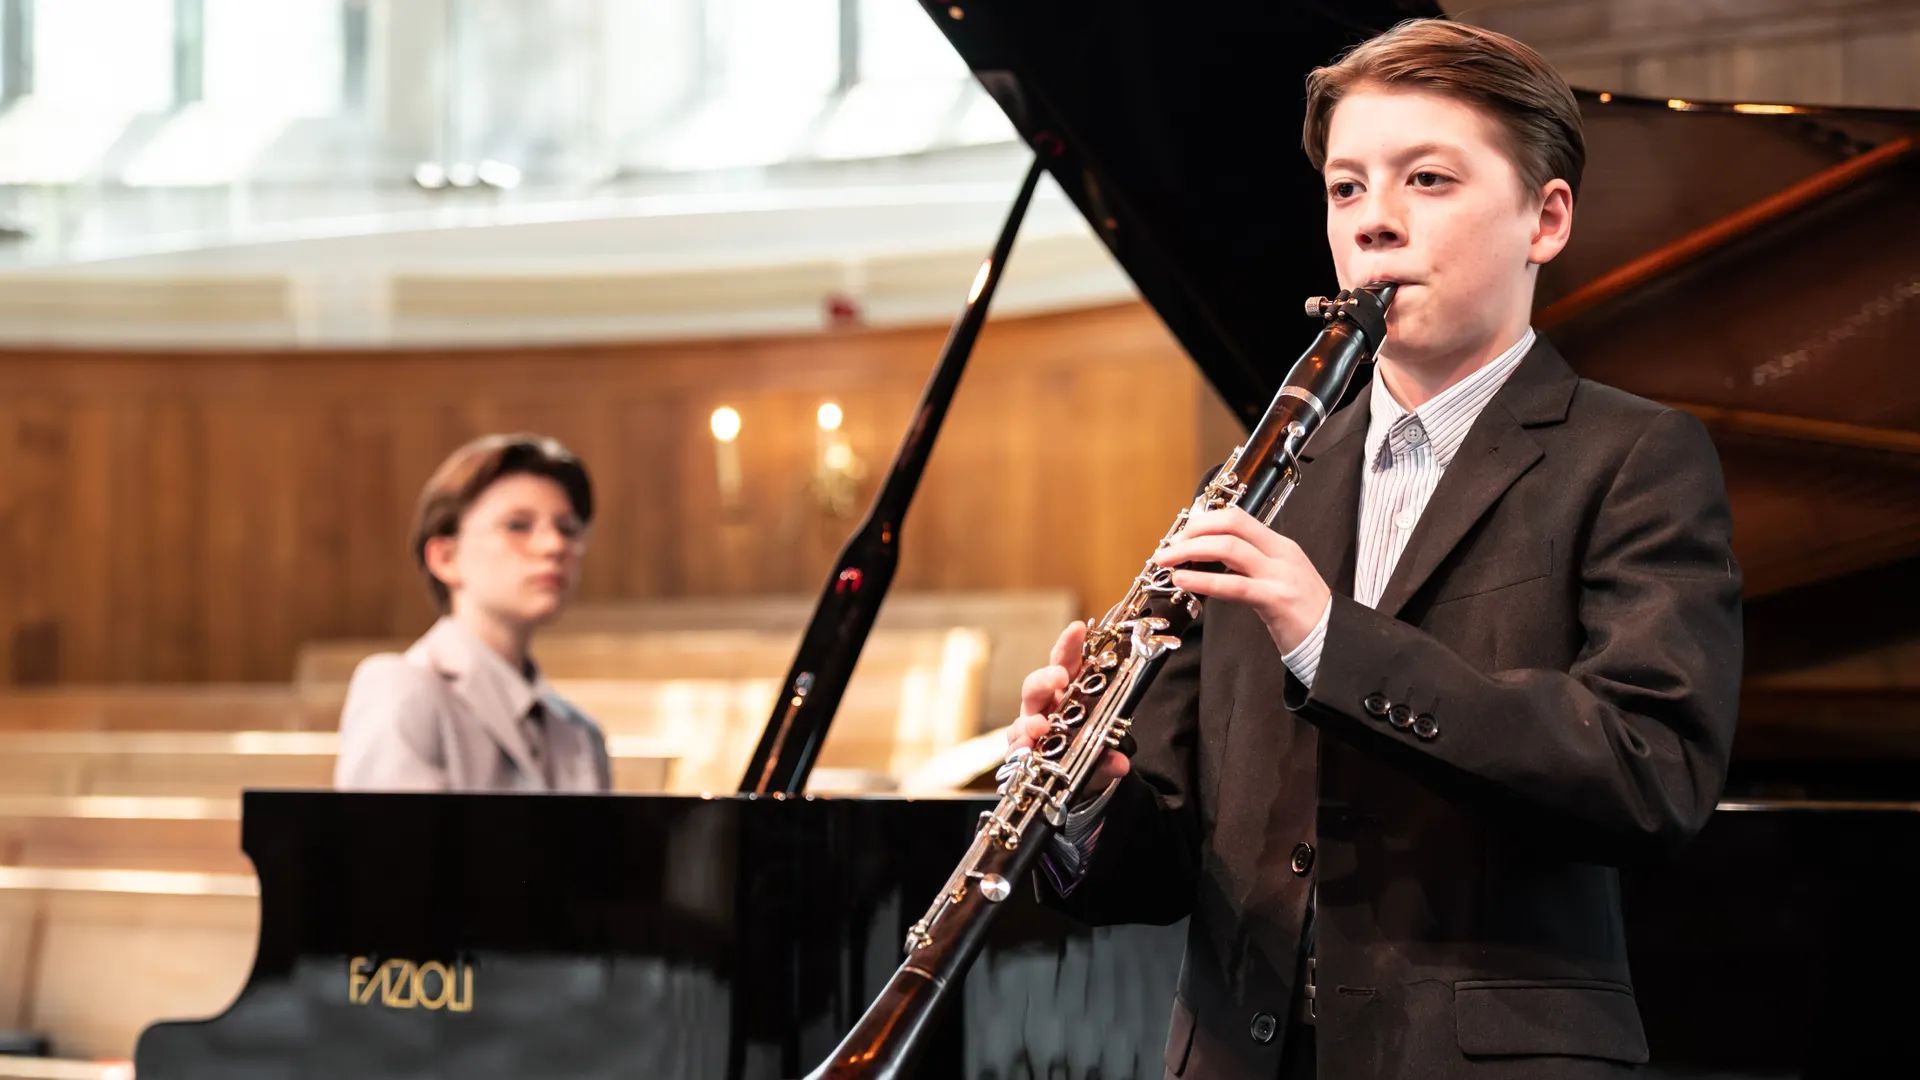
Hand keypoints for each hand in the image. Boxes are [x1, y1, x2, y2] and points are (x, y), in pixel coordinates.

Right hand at [1005, 620, 1129, 794]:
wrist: (1071, 781)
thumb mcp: (1103, 756)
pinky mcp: (1021, 745)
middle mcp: (1047, 705)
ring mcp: (1032, 723)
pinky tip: (1027, 748)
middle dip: (1046, 677)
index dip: (1070, 645)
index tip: (1077, 628)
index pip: (1068, 662)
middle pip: (1039, 682)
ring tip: (1041, 725)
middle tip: (1060, 676)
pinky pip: (1016, 742)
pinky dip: (1021, 745)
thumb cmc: (1087, 752)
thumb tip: (1120, 764)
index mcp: (1070, 693)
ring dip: (1032, 718)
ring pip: (1026, 712)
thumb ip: (1109, 760)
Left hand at [1154, 507, 1330, 655]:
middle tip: (1168, 547)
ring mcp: (1280, 575)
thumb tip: (1208, 558)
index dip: (1204, 520)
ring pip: (1228, 548)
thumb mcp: (1277, 579)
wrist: (1333, 642)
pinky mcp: (1276, 600)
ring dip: (1189, 551)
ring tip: (1166, 562)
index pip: (1238, 517)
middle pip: (1231, 524)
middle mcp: (1281, 554)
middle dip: (1193, 531)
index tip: (1181, 535)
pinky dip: (1202, 581)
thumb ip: (1249, 566)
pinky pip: (1233, 585)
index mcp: (1280, 545)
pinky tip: (1183, 582)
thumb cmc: (1301, 615)